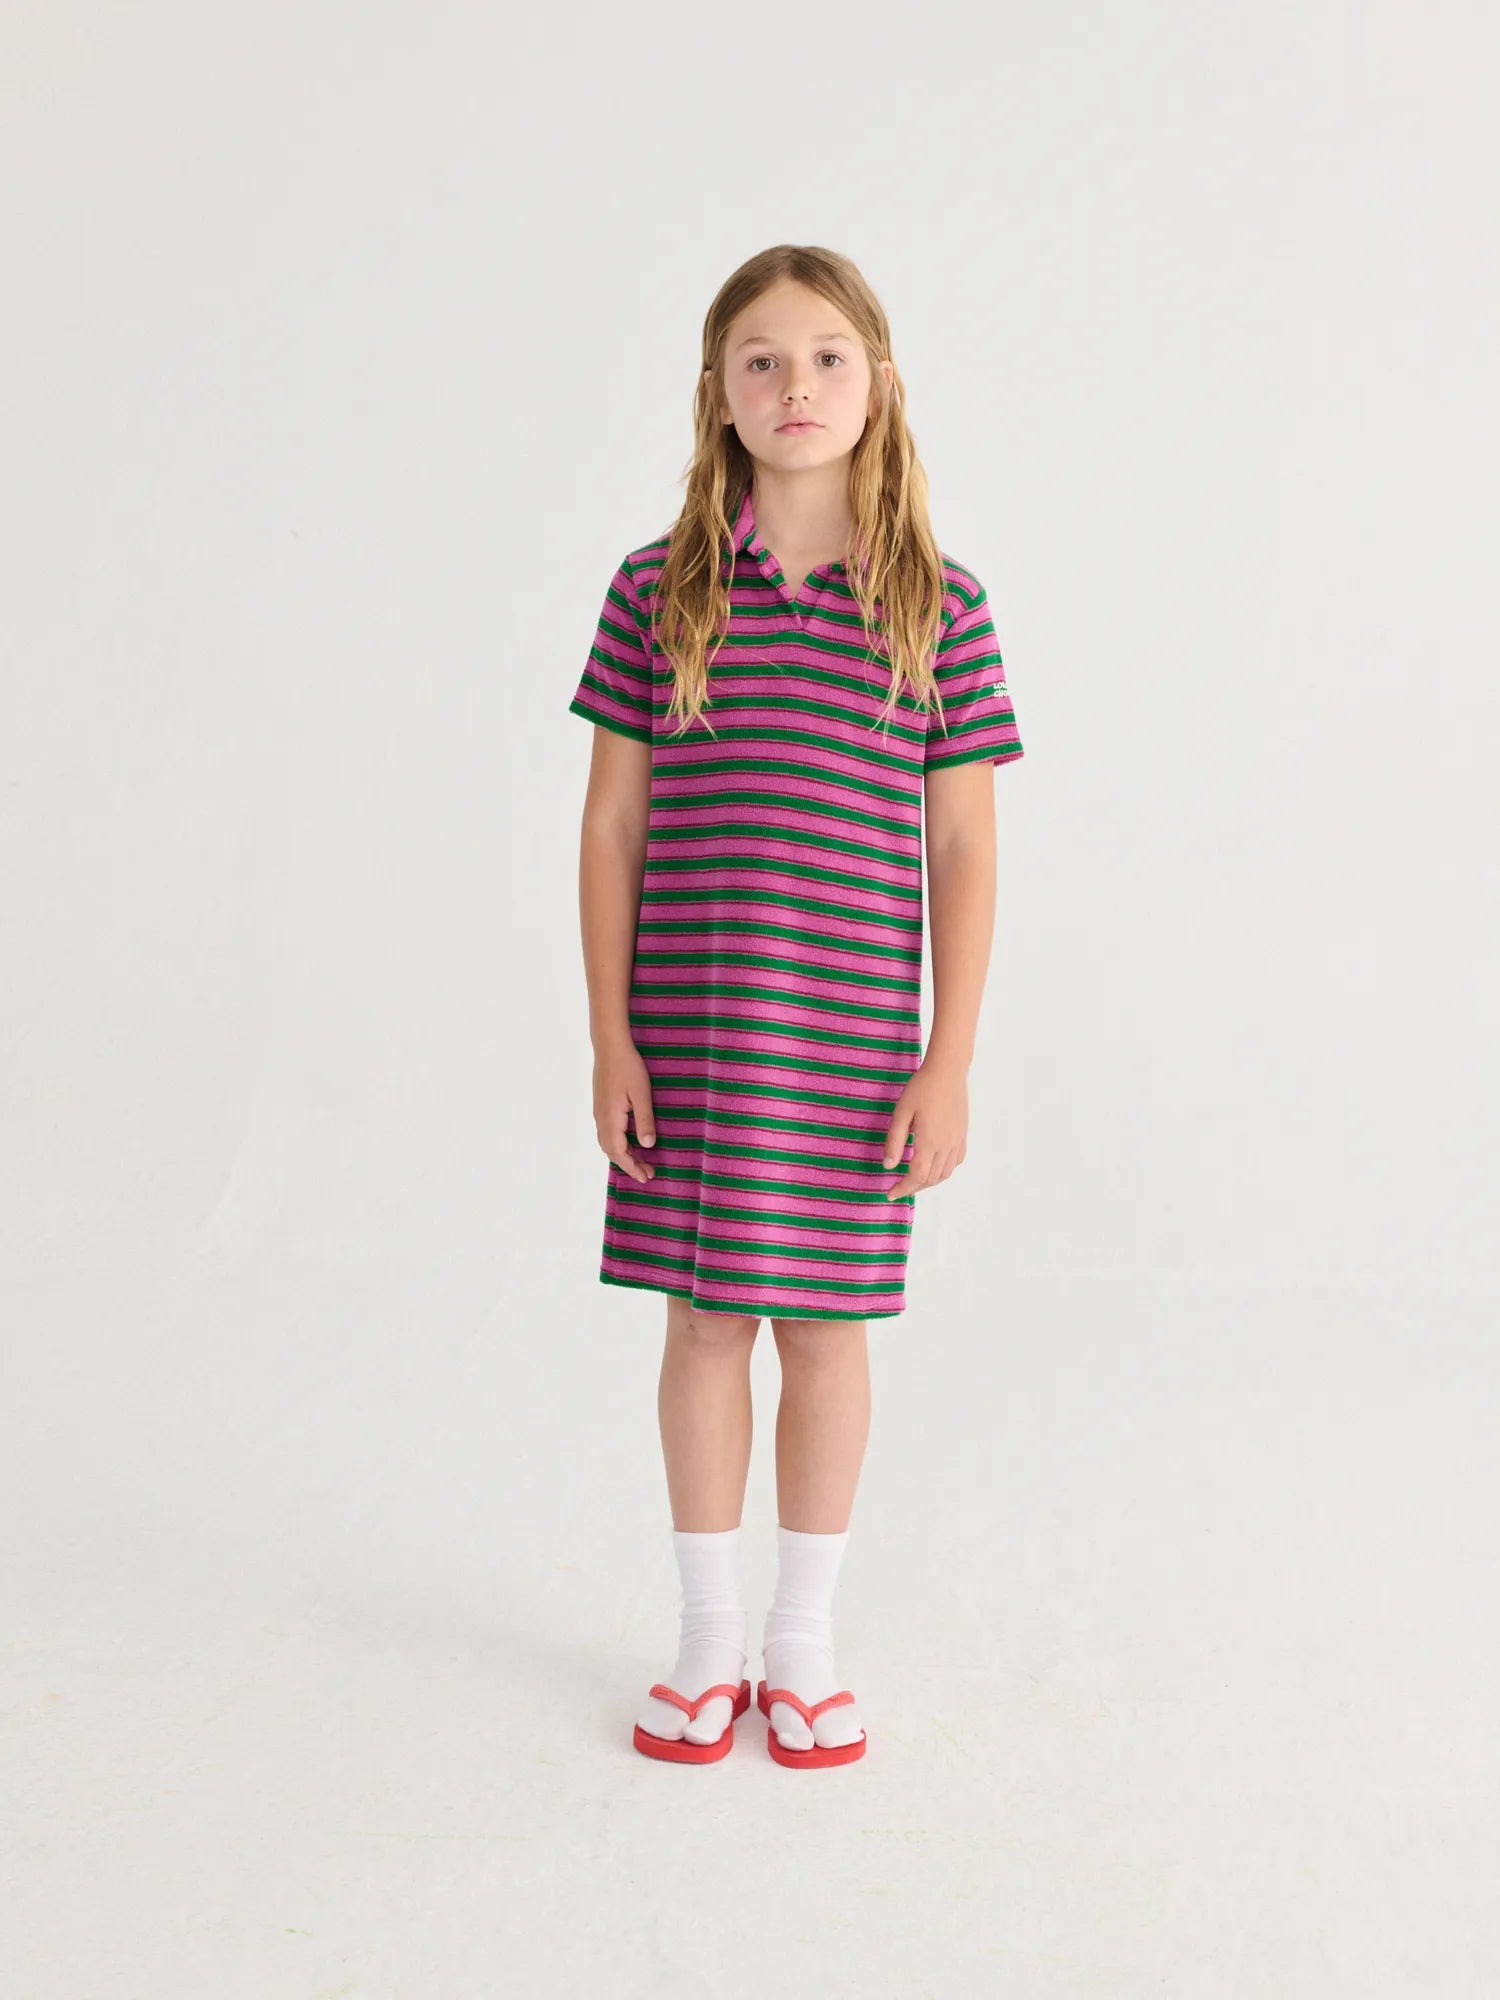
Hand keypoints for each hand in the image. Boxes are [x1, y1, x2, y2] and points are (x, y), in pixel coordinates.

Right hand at [592, 1037, 656, 1183]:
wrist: (610, 1047)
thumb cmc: (628, 1067)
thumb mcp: (642, 1094)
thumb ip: (644, 1120)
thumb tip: (647, 1146)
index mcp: (611, 1119)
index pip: (619, 1152)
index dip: (632, 1167)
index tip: (646, 1177)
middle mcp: (601, 1119)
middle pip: (611, 1151)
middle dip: (629, 1164)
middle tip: (648, 1172)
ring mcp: (599, 1112)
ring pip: (607, 1143)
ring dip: (623, 1154)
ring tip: (641, 1160)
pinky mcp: (601, 1106)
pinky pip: (607, 1133)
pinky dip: (618, 1144)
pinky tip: (630, 1140)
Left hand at [880, 1056, 967, 1200]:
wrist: (948, 1071)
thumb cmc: (921, 1088)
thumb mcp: (901, 1113)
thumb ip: (894, 1141)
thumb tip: (888, 1166)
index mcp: (929, 1142)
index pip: (916, 1176)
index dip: (903, 1188)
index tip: (890, 1193)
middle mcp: (946, 1145)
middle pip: (931, 1178)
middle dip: (914, 1187)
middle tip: (899, 1187)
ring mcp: (957, 1140)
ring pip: (946, 1173)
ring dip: (930, 1182)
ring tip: (915, 1181)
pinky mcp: (962, 1133)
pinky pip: (957, 1160)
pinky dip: (945, 1170)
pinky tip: (936, 1166)